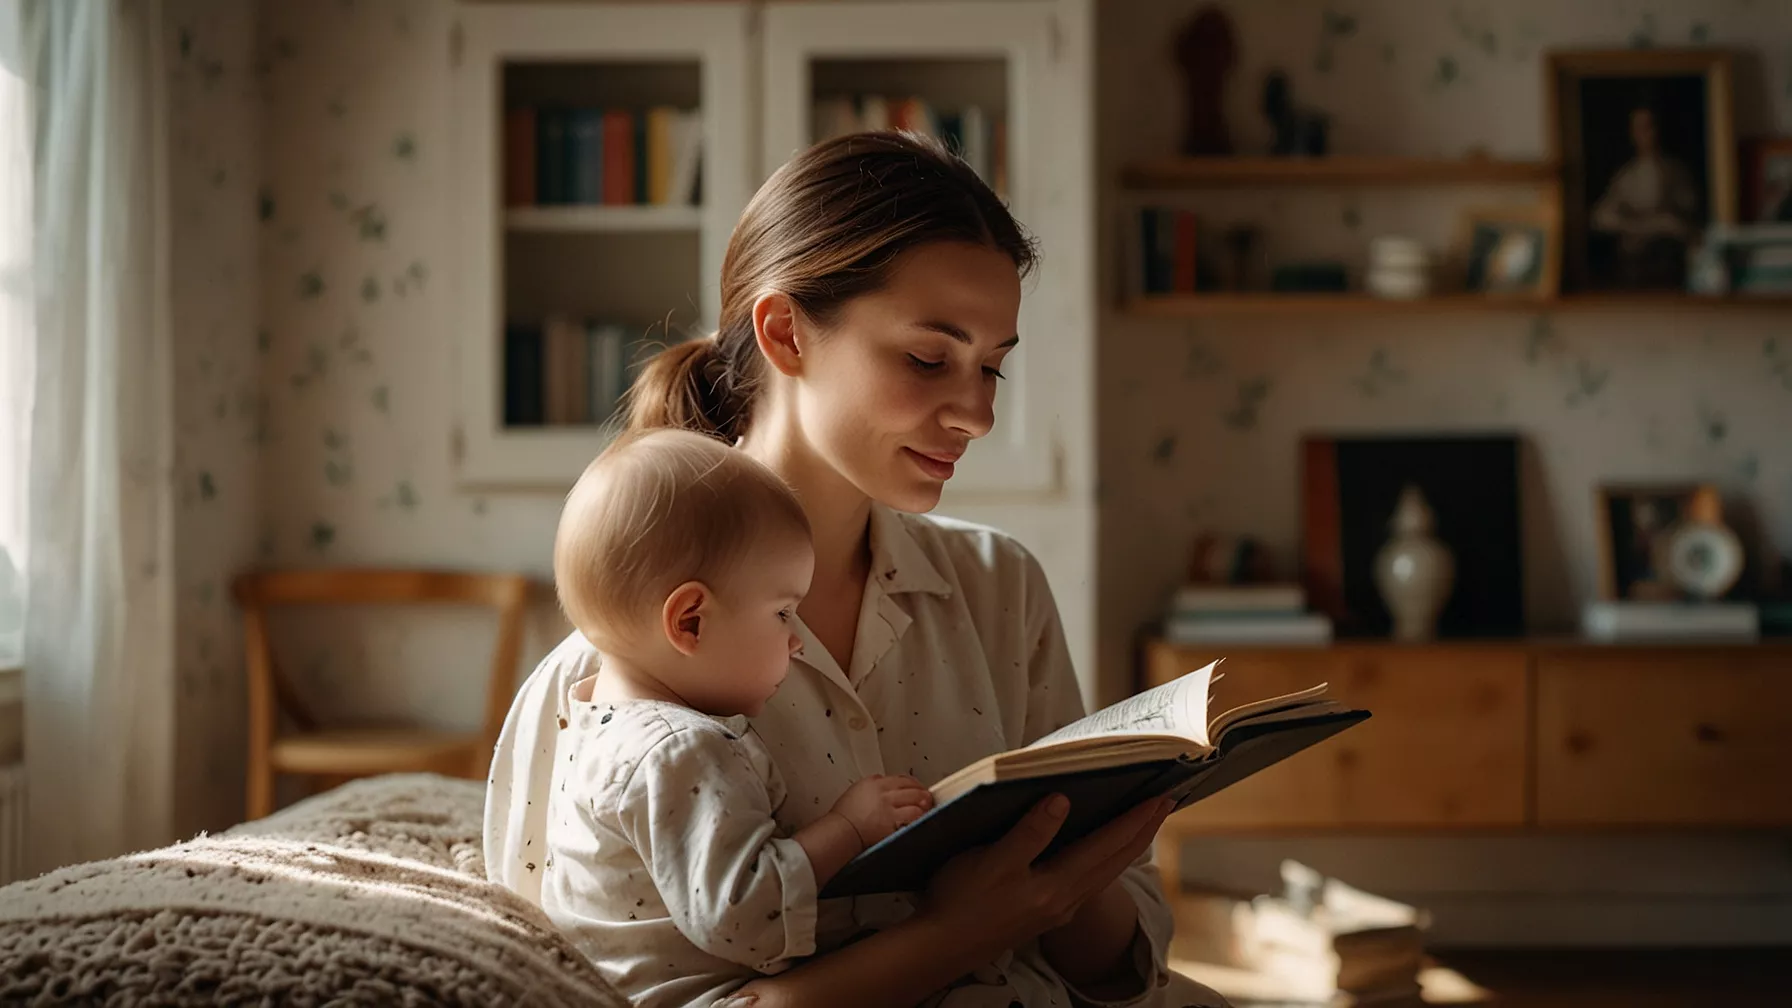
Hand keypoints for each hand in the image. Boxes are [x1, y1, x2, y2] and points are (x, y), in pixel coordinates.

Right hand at [830, 774, 933, 847]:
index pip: (903, 779)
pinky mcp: (892, 823)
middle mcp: (884, 793)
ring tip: (926, 810)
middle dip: (923, 794)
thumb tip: (885, 783)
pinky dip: (919, 817)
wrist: (841, 831)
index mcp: (875, 783)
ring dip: (924, 806)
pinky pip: (913, 817)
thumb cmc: (845, 816)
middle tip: (928, 799)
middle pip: (913, 789)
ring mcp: (889, 808)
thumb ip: (874, 784)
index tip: (919, 788)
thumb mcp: (857, 790)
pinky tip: (920, 820)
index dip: (915, 784)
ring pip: (916, 802)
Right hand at [919, 794, 1171, 959]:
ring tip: (1142, 824)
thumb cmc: (960, 900)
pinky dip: (1105, 860)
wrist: (940, 946)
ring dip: (1127, 847)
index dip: (1136, 821)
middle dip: (1143, 831)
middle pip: (1116, 862)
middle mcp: (1066, 901)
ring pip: (1105, 874)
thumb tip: (1062, 801)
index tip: (1162, 796)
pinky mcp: (1045, 914)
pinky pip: (1089, 881)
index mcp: (1057, 885)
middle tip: (1166, 802)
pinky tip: (1099, 852)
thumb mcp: (991, 861)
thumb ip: (1030, 833)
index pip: (1108, 846)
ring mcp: (1057, 910)